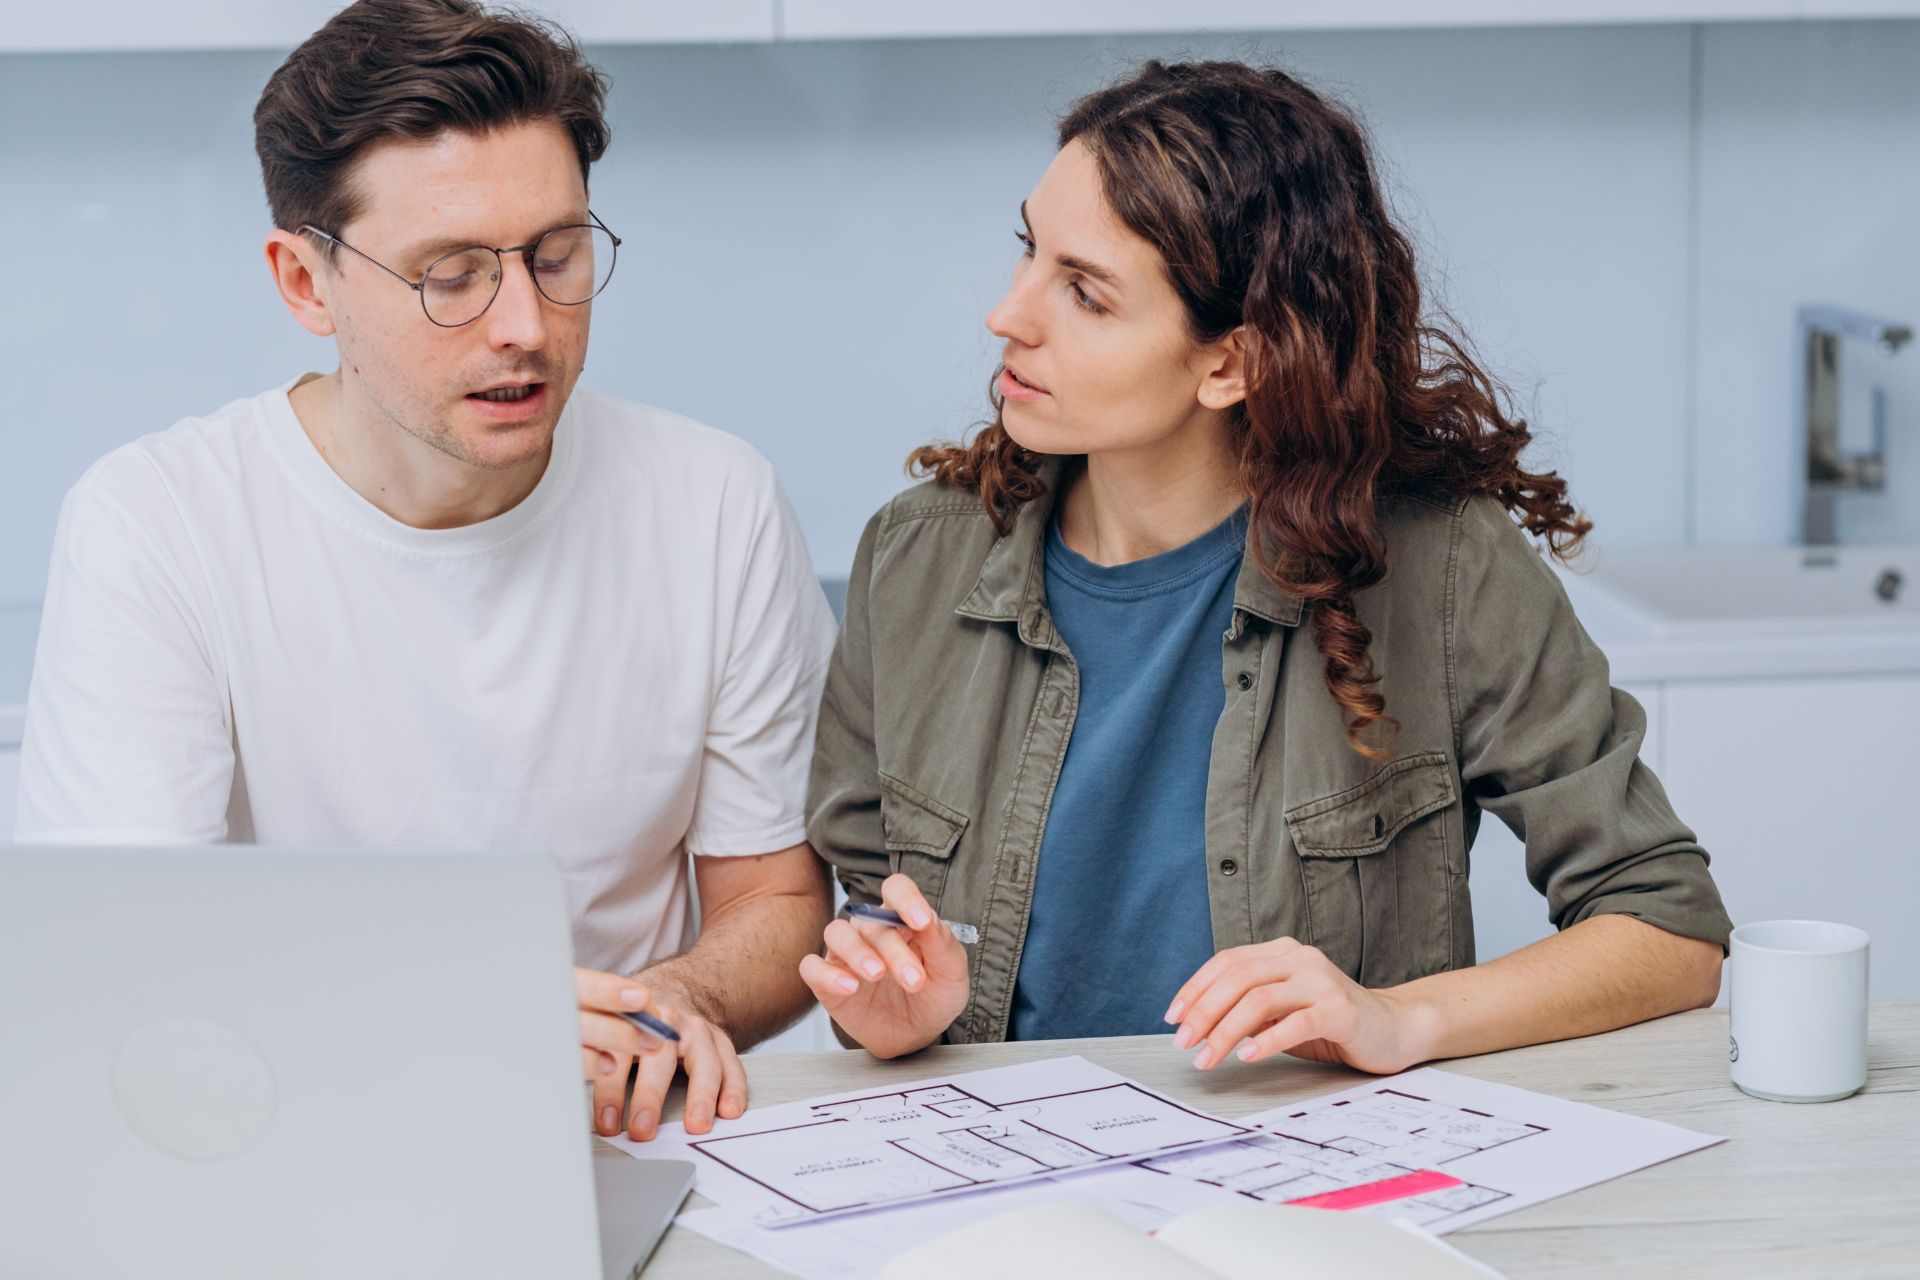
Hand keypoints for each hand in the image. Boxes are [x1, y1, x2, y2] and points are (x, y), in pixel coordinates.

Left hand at [574, 968, 746, 1141]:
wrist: (676, 991)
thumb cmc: (634, 1022)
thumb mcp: (608, 1030)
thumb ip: (593, 1059)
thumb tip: (562, 1096)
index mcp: (631, 1019)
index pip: (617, 1056)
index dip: (610, 1091)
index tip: (606, 1124)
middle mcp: (667, 1022)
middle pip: (659, 1059)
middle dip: (649, 1097)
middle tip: (642, 1130)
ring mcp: (697, 1030)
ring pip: (702, 1061)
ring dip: (700, 1095)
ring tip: (696, 1124)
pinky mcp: (720, 1040)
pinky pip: (731, 1064)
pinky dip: (733, 1088)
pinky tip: (728, 1110)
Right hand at [797, 874, 968, 1059]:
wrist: (917, 1035)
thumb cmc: (934, 995)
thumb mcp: (950, 972)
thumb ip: (942, 943)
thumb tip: (929, 917)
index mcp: (902, 919)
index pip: (896, 889)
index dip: (906, 899)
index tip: (920, 922)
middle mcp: (870, 930)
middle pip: (871, 921)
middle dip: (894, 951)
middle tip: (914, 981)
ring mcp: (846, 954)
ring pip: (836, 933)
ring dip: (856, 951)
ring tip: (876, 974)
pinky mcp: (826, 981)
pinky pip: (812, 967)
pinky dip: (827, 974)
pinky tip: (850, 987)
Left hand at [1165, 938, 1432, 1074]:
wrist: (1393, 1029)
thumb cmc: (1331, 1022)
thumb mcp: (1281, 1012)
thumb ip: (1247, 1010)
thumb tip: (1197, 1023)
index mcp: (1282, 952)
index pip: (1227, 962)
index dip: (1195, 988)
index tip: (1173, 1017)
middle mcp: (1300, 958)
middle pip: (1238, 978)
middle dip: (1204, 1011)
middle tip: (1184, 1042)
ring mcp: (1321, 981)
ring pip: (1259, 999)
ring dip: (1226, 1031)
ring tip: (1208, 1057)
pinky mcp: (1340, 1009)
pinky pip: (1296, 1022)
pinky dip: (1267, 1040)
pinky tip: (1248, 1056)